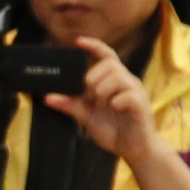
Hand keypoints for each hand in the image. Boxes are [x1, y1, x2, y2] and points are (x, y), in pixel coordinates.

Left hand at [44, 37, 162, 160]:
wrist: (133, 148)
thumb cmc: (113, 129)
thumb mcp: (86, 117)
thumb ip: (70, 105)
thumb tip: (48, 97)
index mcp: (112, 82)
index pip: (106, 56)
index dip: (94, 46)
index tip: (78, 41)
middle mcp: (125, 82)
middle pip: (110, 64)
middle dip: (94, 75)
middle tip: (88, 91)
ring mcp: (135, 92)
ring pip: (119, 76)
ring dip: (104, 88)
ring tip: (101, 102)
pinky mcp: (141, 105)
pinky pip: (129, 94)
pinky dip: (118, 100)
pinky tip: (114, 107)